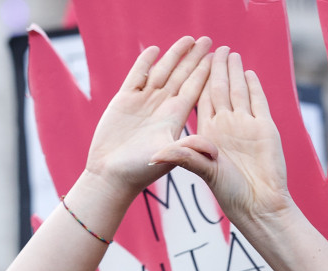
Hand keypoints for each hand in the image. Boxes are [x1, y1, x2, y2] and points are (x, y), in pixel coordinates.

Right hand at [82, 35, 211, 201]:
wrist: (111, 175)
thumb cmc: (141, 171)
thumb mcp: (170, 158)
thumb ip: (189, 149)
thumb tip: (214, 150)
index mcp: (175, 117)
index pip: (194, 88)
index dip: (204, 71)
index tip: (217, 56)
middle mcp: (162, 107)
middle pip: (181, 76)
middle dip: (193, 58)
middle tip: (207, 40)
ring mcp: (143, 103)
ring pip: (162, 72)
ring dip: (174, 55)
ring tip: (187, 39)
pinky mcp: (123, 101)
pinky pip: (137, 77)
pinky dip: (145, 63)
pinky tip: (154, 50)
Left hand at [151, 47, 292, 232]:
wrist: (260, 204)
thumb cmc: (230, 194)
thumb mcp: (204, 172)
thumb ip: (184, 157)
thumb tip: (157, 154)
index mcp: (208, 134)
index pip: (201, 99)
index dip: (197, 80)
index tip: (191, 61)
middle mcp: (226, 127)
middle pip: (219, 90)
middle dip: (215, 69)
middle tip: (212, 47)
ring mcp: (246, 126)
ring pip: (238, 92)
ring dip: (234, 73)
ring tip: (230, 53)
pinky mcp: (265, 128)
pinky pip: (257, 102)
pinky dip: (253, 87)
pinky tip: (249, 73)